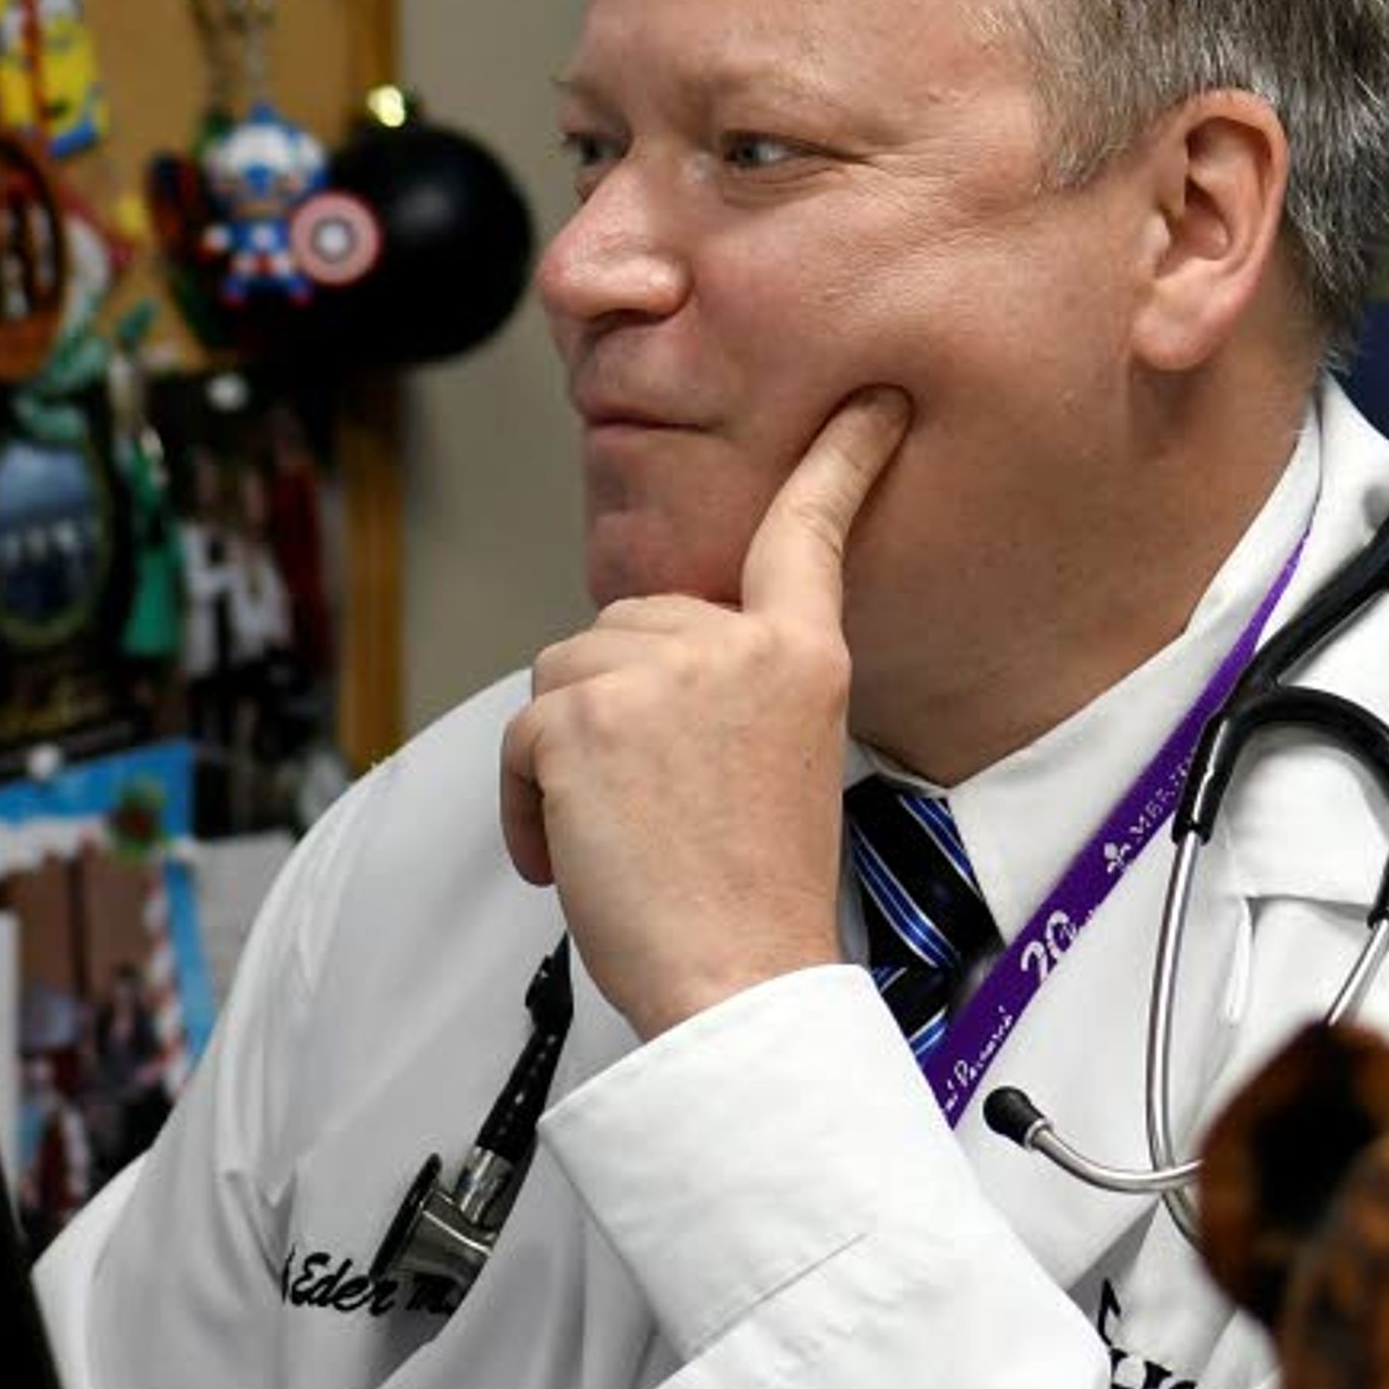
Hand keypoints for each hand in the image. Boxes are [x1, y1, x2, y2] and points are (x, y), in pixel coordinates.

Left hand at [502, 389, 908, 1040]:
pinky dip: (524, 800)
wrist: (737, 981)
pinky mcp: (583, 718)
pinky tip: (571, 855)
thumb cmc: (754, 902)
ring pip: (565, 674)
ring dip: (563, 758)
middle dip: (613, 709)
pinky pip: (521, 735)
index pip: (811, 537)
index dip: (836, 466)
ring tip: (617, 838)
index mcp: (803, 661)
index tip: (868, 408)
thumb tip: (649, 675)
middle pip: (628, 625)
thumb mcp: (782, 766)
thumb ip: (735, 693)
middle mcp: (738, 649)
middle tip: (651, 810)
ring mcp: (659, 677)